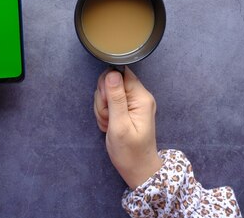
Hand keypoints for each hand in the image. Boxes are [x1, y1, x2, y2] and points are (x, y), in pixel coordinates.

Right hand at [93, 66, 162, 188]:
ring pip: (107, 93)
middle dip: (104, 99)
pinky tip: (109, 125)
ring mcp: (133, 102)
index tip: (107, 103)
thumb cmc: (129, 151)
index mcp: (141, 97)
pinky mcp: (127, 109)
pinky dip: (105, 114)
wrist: (138, 170)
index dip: (108, 85)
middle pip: (112, 82)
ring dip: (103, 108)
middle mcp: (139, 96)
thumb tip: (111, 73)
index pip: (121, 73)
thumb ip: (115, 98)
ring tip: (109, 124)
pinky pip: (109, 103)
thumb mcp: (119, 125)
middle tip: (108, 117)